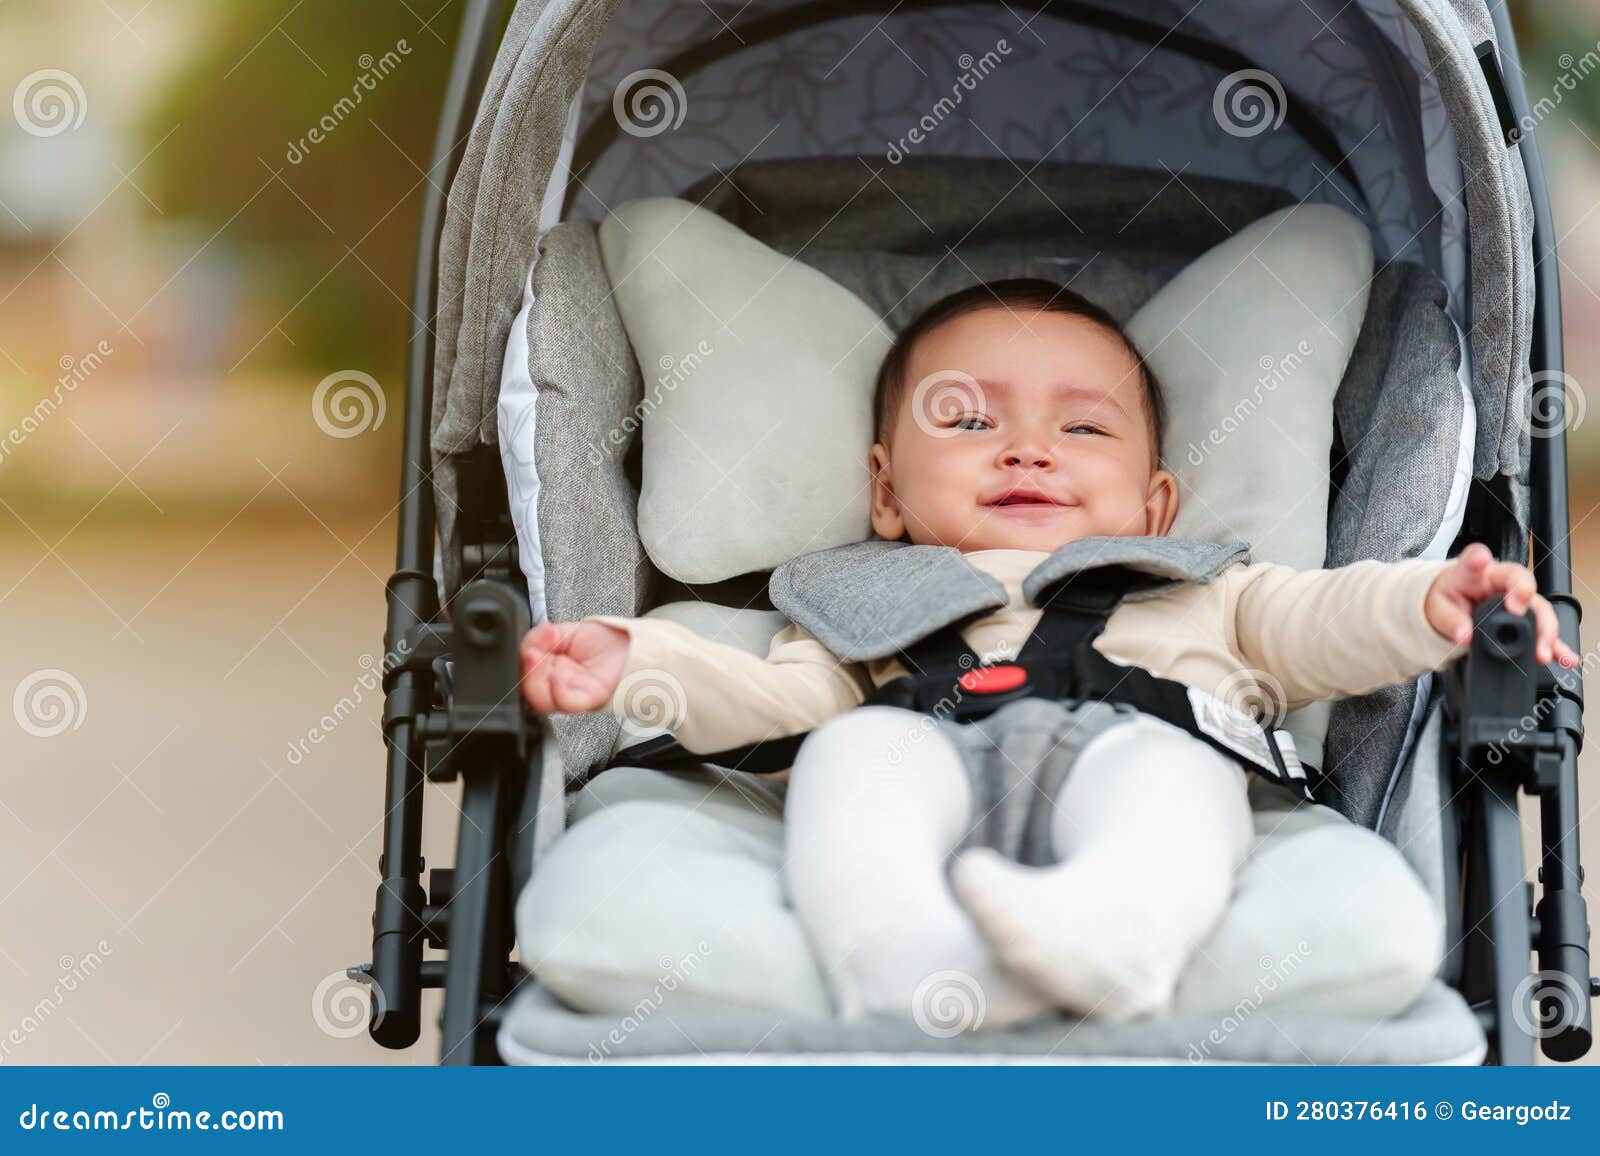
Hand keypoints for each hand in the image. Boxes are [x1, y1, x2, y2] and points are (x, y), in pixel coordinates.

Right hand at [519, 620, 630, 713]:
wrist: (631, 645)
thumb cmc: (604, 643)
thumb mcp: (565, 631)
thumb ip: (541, 636)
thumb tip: (530, 638)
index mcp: (547, 670)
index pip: (523, 675)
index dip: (518, 664)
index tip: (522, 649)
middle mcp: (556, 686)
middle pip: (528, 691)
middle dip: (524, 671)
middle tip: (528, 653)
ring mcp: (571, 693)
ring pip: (541, 700)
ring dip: (534, 679)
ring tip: (536, 657)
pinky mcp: (589, 698)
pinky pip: (567, 703)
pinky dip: (557, 691)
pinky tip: (556, 674)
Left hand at [1425, 543, 1578, 667]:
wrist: (1453, 601)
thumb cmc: (1449, 597)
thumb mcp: (1439, 607)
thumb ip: (1451, 621)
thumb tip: (1465, 637)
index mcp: (1475, 572)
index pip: (1479, 560)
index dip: (1484, 563)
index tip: (1496, 577)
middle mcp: (1502, 582)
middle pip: (1523, 586)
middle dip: (1529, 607)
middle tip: (1525, 625)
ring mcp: (1519, 599)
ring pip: (1540, 610)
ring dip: (1546, 632)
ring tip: (1544, 652)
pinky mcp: (1526, 618)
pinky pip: (1543, 631)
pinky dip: (1555, 645)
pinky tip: (1564, 658)